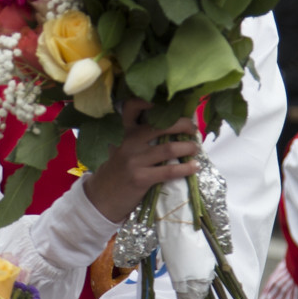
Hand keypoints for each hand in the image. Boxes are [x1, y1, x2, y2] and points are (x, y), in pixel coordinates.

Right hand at [83, 97, 199, 222]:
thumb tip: (174, 133)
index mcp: (127, 133)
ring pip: (169, 148)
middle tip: (193, 129)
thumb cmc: (119, 173)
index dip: (148, 101)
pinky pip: (168, 171)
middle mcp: (130, 142)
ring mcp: (135, 160)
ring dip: (188, 147)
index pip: (132, 108)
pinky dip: (185, 168)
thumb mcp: (124, 150)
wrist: (101, 197)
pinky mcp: (140, 178)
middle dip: (183, 124)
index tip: (170, 103)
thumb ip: (141, 140)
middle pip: (161, 125)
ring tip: (195, 148)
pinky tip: (194, 167)